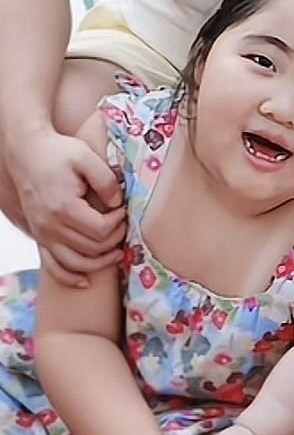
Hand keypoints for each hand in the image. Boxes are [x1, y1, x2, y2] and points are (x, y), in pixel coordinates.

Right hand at [14, 131, 124, 286]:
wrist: (28, 153)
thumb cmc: (58, 153)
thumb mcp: (86, 157)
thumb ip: (106, 180)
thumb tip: (117, 204)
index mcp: (64, 207)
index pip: (100, 230)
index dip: (118, 223)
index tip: (124, 210)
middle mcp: (50, 225)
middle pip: (91, 248)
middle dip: (114, 240)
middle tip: (123, 225)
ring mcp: (43, 234)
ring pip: (75, 263)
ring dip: (99, 263)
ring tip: (118, 254)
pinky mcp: (40, 236)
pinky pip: (53, 266)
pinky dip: (69, 277)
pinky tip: (85, 282)